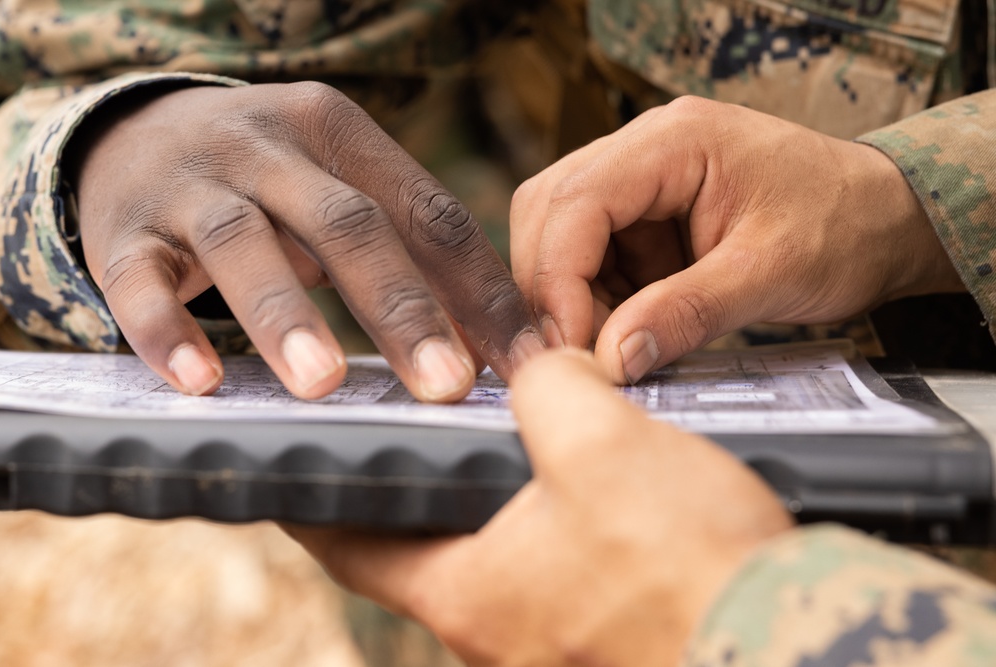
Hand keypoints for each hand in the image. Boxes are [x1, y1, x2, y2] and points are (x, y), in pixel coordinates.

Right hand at [73, 83, 542, 399]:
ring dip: (285, 316)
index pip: (430, 213)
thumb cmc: (269, 181)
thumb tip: (498, 347)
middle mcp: (269, 148)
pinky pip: (139, 282)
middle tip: (444, 385)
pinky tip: (199, 383)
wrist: (137, 132)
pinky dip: (165, 332)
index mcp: (342, 135)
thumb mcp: (339, 187)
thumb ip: (410, 250)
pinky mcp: (123, 230)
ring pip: (243, 244)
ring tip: (323, 384)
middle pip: (346, 225)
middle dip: (400, 308)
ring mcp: (192, 185)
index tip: (525, 365)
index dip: (483, 292)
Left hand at [286, 349, 792, 665]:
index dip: (315, 497)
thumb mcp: (603, 444)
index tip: (295, 461)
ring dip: (494, 503)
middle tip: (415, 425)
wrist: (803, 648)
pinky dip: (552, 527)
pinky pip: (558, 577)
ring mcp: (552, 648)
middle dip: (418, 488)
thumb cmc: (691, 565)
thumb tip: (543, 371)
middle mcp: (497, 636)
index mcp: (469, 594)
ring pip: (497, 561)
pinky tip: (588, 484)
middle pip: (425, 550)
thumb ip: (550, 388)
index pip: (351, 545)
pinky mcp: (608, 643)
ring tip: (505, 437)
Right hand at [511, 96, 964, 383]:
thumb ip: (684, 313)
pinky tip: (627, 331)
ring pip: (562, 236)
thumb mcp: (768, 273)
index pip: (576, 201)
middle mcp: (646, 149)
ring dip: (573, 298)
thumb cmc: (844, 226)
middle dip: (553, 287)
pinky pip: (595, 257)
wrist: (884, 221)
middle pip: (550, 211)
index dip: (557, 278)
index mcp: (674, 141)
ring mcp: (643, 180)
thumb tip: (612, 360)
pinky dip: (597, 301)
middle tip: (577, 353)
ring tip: (610, 347)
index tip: (568, 346)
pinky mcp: (647, 215)